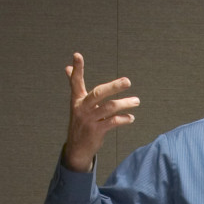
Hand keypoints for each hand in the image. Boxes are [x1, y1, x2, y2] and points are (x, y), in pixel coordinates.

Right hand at [62, 53, 137, 172]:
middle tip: (127, 81)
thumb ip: (75, 85)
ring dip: (125, 104)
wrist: (77, 148)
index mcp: (77, 100)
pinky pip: (112, 122)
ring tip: (136, 101)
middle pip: (98, 93)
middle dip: (113, 87)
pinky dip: (123, 119)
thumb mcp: (76, 103)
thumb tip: (67, 68)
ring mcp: (89, 120)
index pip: (75, 81)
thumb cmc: (80, 122)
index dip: (77, 69)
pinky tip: (130, 118)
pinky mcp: (96, 131)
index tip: (77, 55)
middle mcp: (82, 108)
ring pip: (109, 108)